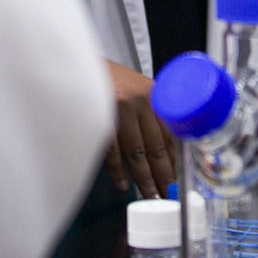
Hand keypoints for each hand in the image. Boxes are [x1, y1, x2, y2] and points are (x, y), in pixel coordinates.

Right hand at [105, 60, 177, 196]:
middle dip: (165, 175)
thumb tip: (163, 152)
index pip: (172, 134)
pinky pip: (113, 151)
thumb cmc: (107, 79)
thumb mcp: (135, 88)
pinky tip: (123, 185)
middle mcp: (141, 102)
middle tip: (170, 196)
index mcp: (154, 95)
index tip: (181, 180)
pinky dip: (118, 171)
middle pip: (158, 147)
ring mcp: (120, 109)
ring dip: (145, 179)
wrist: (77, 61)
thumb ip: (150, 112)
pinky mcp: (100, 116)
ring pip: (138, 153)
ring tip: (151, 196)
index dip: (177, 160)